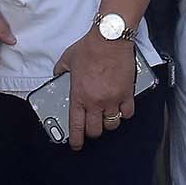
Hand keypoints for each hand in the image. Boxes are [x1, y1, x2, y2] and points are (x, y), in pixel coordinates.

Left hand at [57, 23, 140, 151]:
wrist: (109, 39)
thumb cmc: (90, 48)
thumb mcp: (67, 59)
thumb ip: (60, 70)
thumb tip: (57, 75)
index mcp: (79, 96)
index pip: (76, 126)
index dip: (76, 140)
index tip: (76, 145)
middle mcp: (95, 101)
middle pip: (95, 130)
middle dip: (93, 132)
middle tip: (92, 127)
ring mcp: (113, 99)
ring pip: (112, 124)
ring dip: (108, 123)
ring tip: (107, 117)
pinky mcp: (127, 93)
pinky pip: (127, 113)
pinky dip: (124, 114)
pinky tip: (121, 109)